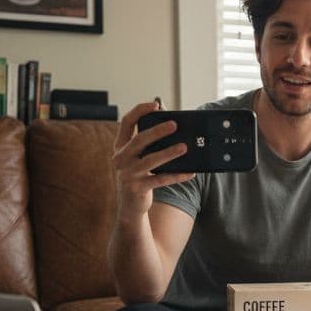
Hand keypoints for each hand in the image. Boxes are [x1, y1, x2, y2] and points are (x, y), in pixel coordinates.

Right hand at [109, 100, 191, 216]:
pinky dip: (177, 176)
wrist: (130, 207)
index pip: (126, 122)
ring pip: (150, 160)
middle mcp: (120, 159)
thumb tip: (172, 126)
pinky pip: (160, 180)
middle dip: (157, 131)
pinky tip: (190, 172)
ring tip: (185, 147)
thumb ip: (148, 145)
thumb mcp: (138, 159)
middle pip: (139, 140)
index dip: (139, 111)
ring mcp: (127, 174)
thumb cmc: (139, 177)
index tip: (155, 104)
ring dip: (169, 153)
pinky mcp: (137, 188)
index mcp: (120, 147)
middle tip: (174, 125)